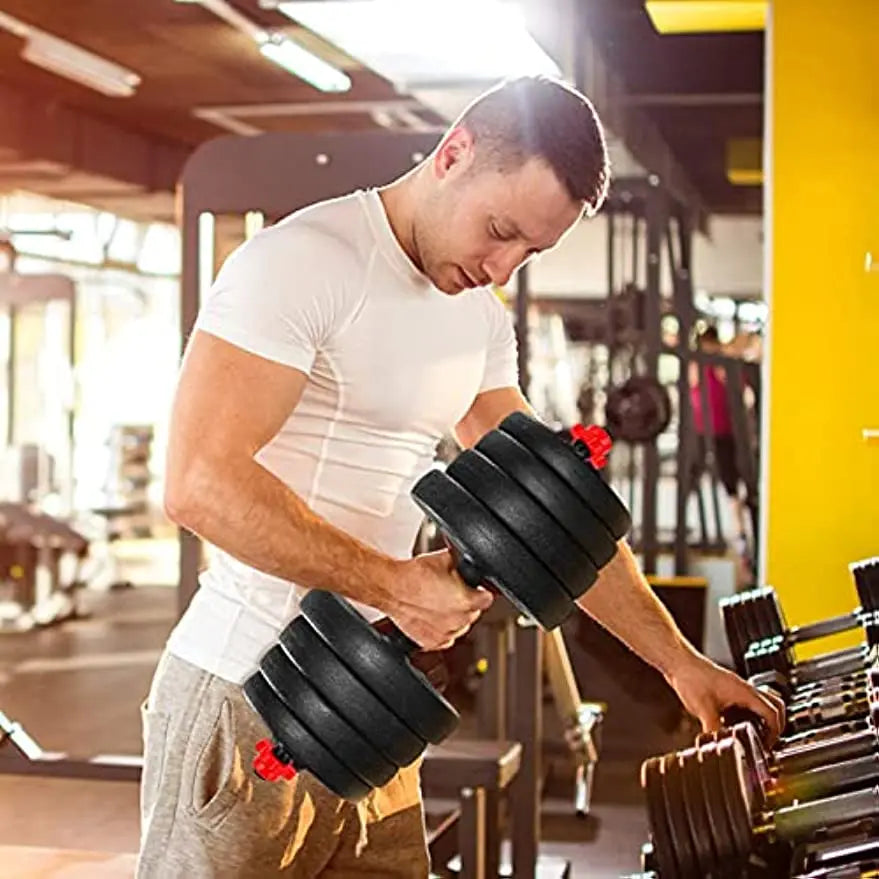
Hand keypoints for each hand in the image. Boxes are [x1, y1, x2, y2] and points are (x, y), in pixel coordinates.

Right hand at [389, 549, 492, 650]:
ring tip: (439, 604)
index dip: (480, 591)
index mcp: (467, 600)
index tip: (475, 589)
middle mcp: (458, 620)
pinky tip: (432, 616)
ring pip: (460, 626)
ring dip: (454, 617)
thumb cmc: (414, 575)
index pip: (487, 599)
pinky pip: (445, 637)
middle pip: (473, 613)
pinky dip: (441, 628)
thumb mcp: (445, 558)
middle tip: (452, 593)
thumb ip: (461, 564)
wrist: (392, 587)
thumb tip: (466, 562)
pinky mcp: (431, 642)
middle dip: (466, 603)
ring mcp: (445, 633)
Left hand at [665, 651, 785, 746]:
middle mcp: (744, 689)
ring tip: (751, 734)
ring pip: (760, 703)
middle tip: (768, 739)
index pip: (773, 713)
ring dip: (760, 719)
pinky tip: (731, 724)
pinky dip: (745, 714)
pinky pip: (745, 702)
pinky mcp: (727, 689)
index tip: (768, 745)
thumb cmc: (691, 677)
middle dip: (775, 725)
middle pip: (774, 706)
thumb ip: (713, 730)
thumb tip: (717, 745)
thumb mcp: (703, 709)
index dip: (775, 732)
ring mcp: (736, 688)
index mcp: (744, 692)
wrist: (679, 662)